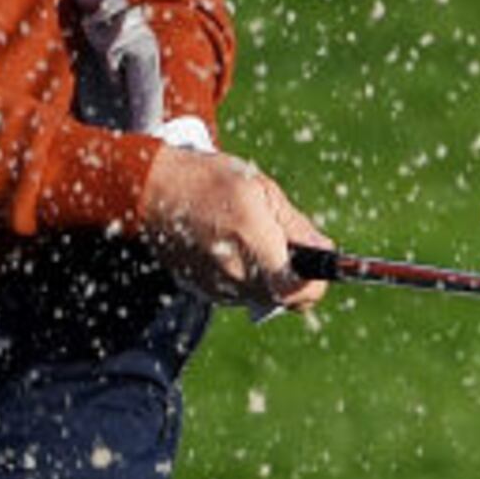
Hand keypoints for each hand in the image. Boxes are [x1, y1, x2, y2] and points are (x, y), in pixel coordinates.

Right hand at [131, 144, 331, 314]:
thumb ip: (295, 226)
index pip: (297, 290)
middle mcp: (234, 272)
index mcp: (253, 239)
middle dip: (292, 274)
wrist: (153, 193)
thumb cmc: (210, 182)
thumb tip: (326, 251)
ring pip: (263, 295)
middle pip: (284, 297)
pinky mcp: (204, 292)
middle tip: (282, 242)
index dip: (315, 284)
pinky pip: (240, 293)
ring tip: (249, 238)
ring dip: (267, 275)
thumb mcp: (261, 190)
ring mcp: (217, 287)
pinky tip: (230, 246)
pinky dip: (245, 275)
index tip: (319, 265)